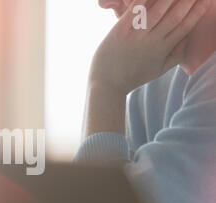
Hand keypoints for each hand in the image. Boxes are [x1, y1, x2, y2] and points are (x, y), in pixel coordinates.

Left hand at [90, 0, 209, 94]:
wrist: (106, 85)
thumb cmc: (132, 77)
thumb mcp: (158, 70)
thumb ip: (175, 56)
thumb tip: (189, 41)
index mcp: (162, 49)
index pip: (185, 26)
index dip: (197, 12)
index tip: (207, 1)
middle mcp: (151, 41)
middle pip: (175, 16)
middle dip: (188, 1)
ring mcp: (135, 35)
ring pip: (158, 10)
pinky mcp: (120, 31)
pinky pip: (135, 11)